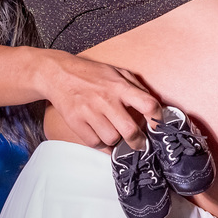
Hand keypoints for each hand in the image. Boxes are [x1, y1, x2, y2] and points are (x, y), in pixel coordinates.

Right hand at [35, 50, 161, 147]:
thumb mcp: (118, 72)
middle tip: (140, 144)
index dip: (158, 119)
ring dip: (117, 141)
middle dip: (139, 142)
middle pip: (130, 130)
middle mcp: (106, 100)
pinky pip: (94, 143)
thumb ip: (136, 87)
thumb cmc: (92, 74)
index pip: (148, 105)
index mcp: (120, 87)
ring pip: (112, 139)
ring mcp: (89, 112)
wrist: (59, 74)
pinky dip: (101, 144)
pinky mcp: (75, 122)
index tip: (158, 127)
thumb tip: (153, 105)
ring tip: (116, 135)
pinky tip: (102, 136)